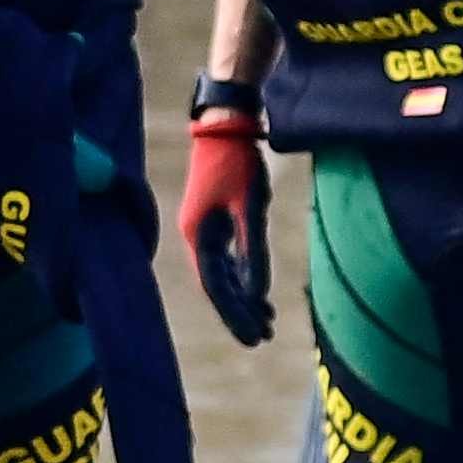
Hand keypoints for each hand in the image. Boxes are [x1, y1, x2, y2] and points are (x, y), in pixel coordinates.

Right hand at [183, 107, 274, 346]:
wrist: (225, 125)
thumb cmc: (237, 162)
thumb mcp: (250, 208)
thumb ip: (253, 251)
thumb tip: (257, 293)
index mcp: (199, 236)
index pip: (216, 288)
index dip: (234, 315)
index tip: (253, 338)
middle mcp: (197, 237)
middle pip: (217, 286)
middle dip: (239, 312)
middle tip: (263, 337)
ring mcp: (204, 230)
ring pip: (221, 275)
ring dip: (242, 297)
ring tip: (265, 321)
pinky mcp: (215, 221)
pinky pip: (226, 259)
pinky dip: (242, 277)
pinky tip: (257, 292)